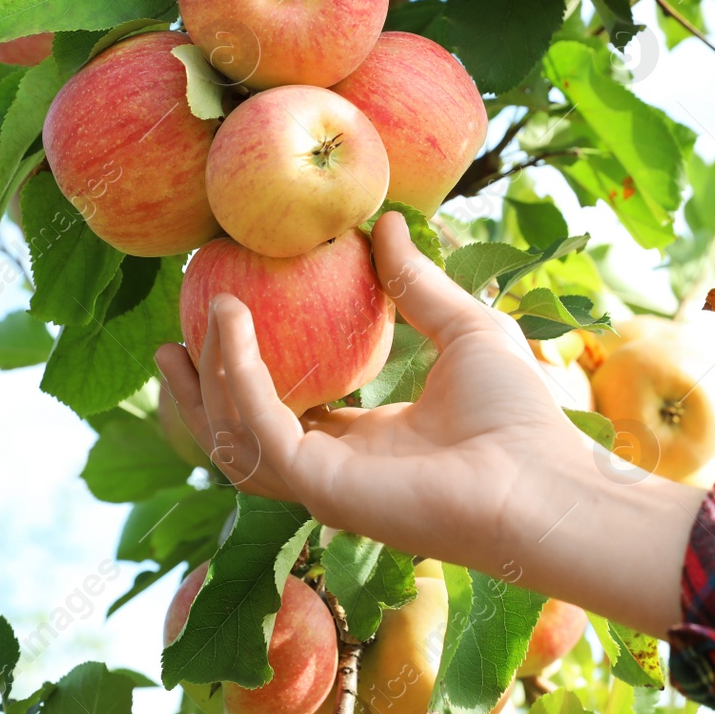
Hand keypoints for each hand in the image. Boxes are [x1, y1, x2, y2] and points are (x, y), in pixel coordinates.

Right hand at [155, 212, 703, 635]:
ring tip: (188, 329)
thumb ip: (418, 283)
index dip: (247, 372)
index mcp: (365, 443)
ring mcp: (326, 485)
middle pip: (241, 436)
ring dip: (207, 383)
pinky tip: (231, 327)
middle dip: (200, 394)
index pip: (286, 413)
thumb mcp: (464, 326)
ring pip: (235, 440)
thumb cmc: (520, 415)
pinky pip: (260, 431)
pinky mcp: (325, 489)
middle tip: (169, 340)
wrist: (545, 479)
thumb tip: (389, 224)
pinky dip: (238, 378)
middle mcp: (337, 470)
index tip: (221, 318)